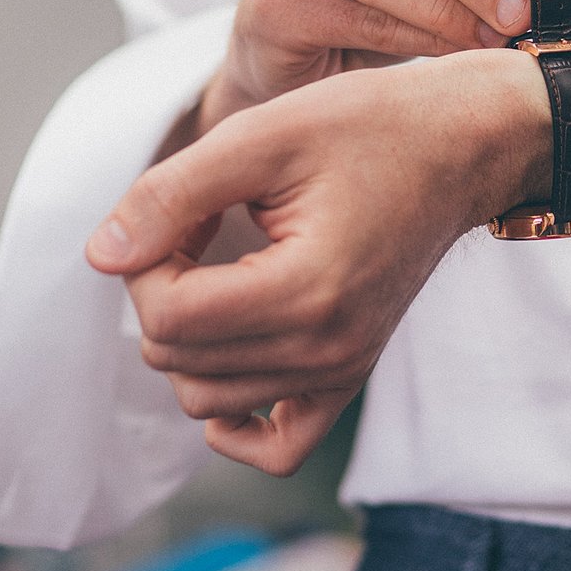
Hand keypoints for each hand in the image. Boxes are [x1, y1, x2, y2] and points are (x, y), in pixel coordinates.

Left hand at [87, 49, 552, 474]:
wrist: (469, 144)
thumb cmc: (376, 125)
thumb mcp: (263, 134)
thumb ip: (171, 195)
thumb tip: (101, 255)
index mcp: (306, 289)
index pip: (168, 316)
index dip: (146, 257)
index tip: (182, 207)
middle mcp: (327, 347)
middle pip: (176, 358)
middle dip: (164, 287)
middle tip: (203, 221)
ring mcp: (343, 367)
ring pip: (205, 400)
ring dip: (189, 336)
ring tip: (225, 264)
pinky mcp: (352, 371)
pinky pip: (276, 445)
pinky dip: (234, 420)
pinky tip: (228, 357)